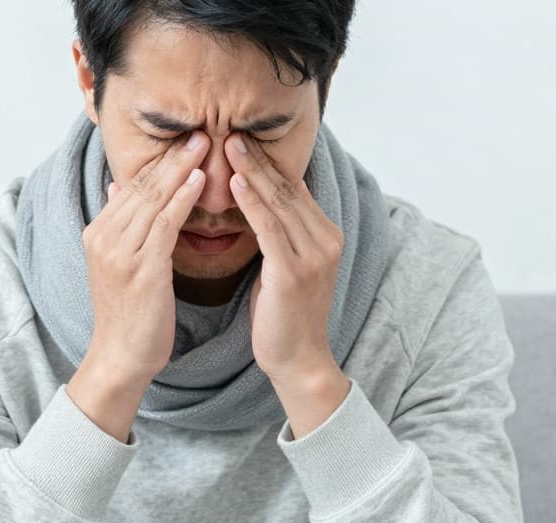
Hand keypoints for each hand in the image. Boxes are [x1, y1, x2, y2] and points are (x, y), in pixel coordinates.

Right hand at [80, 131, 209, 383]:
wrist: (121, 357)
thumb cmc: (129, 315)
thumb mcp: (120, 264)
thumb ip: (121, 225)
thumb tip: (119, 187)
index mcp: (99, 232)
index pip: (132, 186)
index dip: (160, 161)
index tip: (186, 139)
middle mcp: (104, 236)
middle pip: (142, 185)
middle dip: (172, 156)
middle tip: (200, 129)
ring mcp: (120, 252)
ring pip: (153, 199)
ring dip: (181, 169)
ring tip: (206, 144)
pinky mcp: (141, 268)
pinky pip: (164, 224)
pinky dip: (182, 199)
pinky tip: (200, 181)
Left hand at [224, 133, 344, 385]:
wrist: (298, 360)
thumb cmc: (285, 317)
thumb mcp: (286, 267)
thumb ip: (280, 235)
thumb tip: (261, 204)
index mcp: (326, 236)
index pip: (294, 189)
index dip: (268, 163)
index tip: (242, 138)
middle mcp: (325, 240)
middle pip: (288, 189)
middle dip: (259, 159)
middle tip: (232, 129)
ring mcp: (313, 256)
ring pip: (279, 204)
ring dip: (253, 172)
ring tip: (229, 145)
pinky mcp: (294, 272)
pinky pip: (270, 230)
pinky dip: (253, 204)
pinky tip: (237, 184)